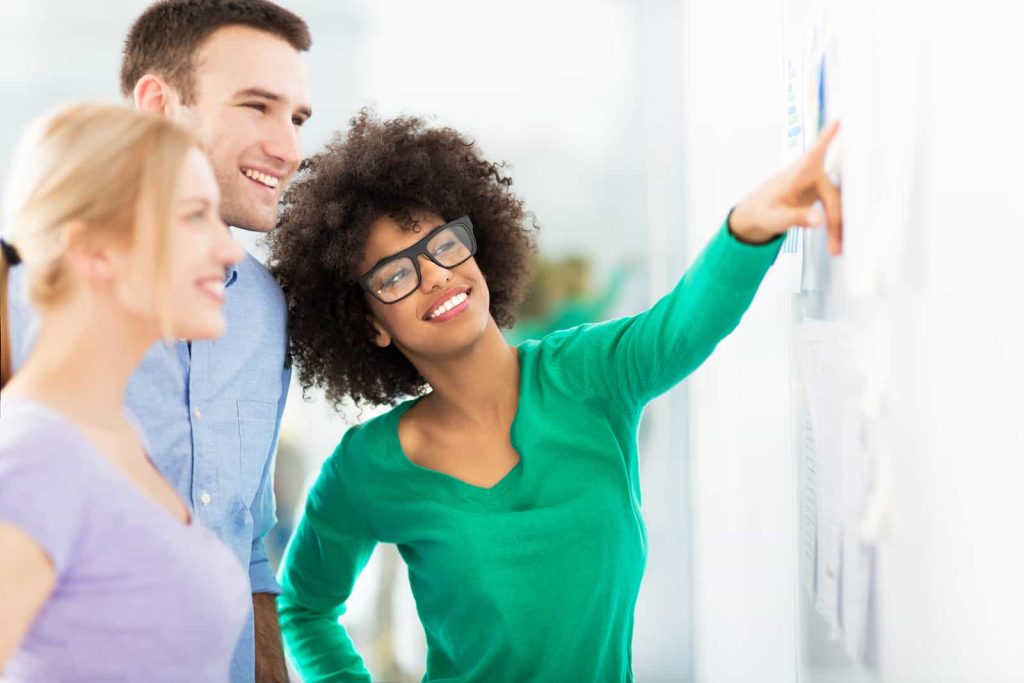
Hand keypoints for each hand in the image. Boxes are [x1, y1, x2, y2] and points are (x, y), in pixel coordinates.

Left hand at [728, 121, 842, 254]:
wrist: (756, 215)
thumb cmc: (762, 211)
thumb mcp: (776, 218)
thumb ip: (797, 217)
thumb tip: (821, 220)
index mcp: (796, 175)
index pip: (813, 155)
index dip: (826, 139)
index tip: (838, 121)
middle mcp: (809, 176)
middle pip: (832, 195)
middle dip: (836, 221)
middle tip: (835, 248)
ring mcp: (816, 185)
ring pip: (835, 204)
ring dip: (837, 226)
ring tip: (836, 249)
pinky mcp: (820, 194)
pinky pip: (834, 208)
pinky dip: (835, 226)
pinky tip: (838, 241)